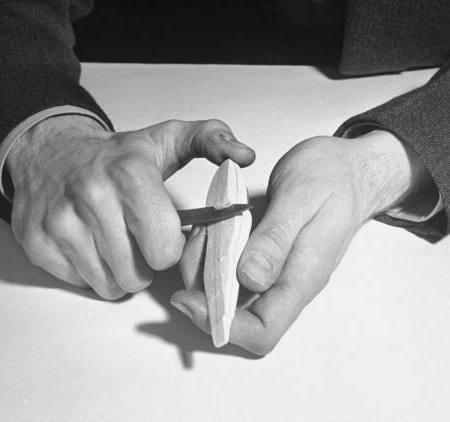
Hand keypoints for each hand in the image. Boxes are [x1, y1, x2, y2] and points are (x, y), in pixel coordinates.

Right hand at [7, 115, 254, 298]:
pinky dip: (92, 270)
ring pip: (109, 284)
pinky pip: (80, 282)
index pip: (164, 248)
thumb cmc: (118, 155)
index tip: (165, 232)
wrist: (54, 152)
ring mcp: (59, 224)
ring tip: (118, 240)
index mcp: (130, 176)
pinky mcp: (38, 243)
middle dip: (146, 263)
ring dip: (120, 270)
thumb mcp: (169, 139)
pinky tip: (92, 242)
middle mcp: (90, 199)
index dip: (170, 246)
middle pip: (137, 274)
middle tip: (140, 238)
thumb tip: (244, 156)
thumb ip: (212, 141)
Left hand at [172, 130, 432, 354]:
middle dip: (203, 293)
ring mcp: (276, 270)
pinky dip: (213, 254)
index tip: (188, 298)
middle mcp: (287, 282)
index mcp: (301, 276)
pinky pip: (233, 268)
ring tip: (204, 230)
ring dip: (205, 269)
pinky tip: (211, 227)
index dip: (223, 325)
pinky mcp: (267, 255)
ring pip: (231, 292)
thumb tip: (249, 279)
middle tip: (195, 248)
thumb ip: (275, 239)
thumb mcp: (300, 197)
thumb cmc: (333, 177)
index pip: (263, 331)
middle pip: (239, 316)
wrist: (350, 168)